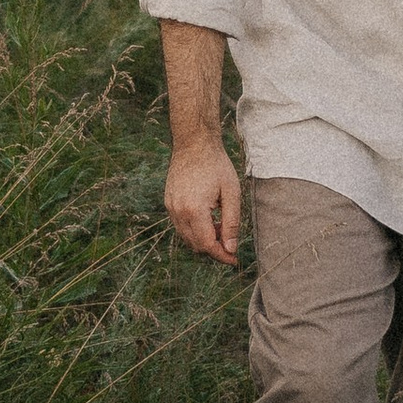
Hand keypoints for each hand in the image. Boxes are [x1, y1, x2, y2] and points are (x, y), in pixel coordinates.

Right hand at [165, 135, 244, 265]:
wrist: (194, 143)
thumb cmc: (216, 165)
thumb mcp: (231, 193)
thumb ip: (231, 223)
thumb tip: (231, 249)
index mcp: (194, 210)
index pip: (207, 245)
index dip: (222, 256)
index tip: (234, 260)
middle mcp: (178, 211)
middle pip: (196, 245)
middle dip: (214, 248)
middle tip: (230, 238)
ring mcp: (170, 207)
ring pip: (187, 238)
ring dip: (204, 239)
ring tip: (220, 225)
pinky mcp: (168, 202)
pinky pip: (181, 226)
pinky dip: (194, 230)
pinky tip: (208, 218)